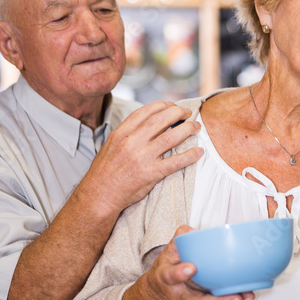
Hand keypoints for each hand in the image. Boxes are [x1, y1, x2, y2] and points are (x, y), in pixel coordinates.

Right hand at [79, 101, 203, 218]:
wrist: (100, 194)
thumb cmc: (106, 170)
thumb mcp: (112, 144)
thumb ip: (129, 132)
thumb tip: (149, 123)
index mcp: (122, 132)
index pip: (146, 111)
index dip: (163, 105)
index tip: (173, 104)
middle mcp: (133, 142)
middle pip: (162, 120)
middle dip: (179, 113)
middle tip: (188, 113)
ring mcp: (143, 157)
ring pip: (171, 137)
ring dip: (188, 130)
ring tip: (196, 128)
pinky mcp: (151, 173)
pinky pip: (176, 162)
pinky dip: (190, 156)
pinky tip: (199, 152)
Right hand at [123, 226, 255, 299]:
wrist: (163, 286)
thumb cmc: (170, 264)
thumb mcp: (169, 250)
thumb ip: (181, 238)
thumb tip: (193, 230)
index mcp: (167, 276)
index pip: (171, 275)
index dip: (180, 273)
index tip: (191, 268)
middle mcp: (180, 293)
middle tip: (235, 296)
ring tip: (245, 296)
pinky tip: (247, 295)